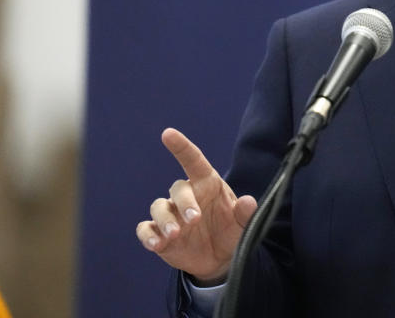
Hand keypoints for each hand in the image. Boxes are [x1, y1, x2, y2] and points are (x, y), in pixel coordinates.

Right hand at [135, 128, 256, 283]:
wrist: (219, 260)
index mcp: (207, 185)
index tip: (168, 133)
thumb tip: (248, 201)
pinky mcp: (159, 234)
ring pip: (159, 207)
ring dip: (165, 220)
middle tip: (195, 220)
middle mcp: (187, 196)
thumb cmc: (231, 232)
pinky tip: (156, 245)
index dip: (181, 147)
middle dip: (184, 203)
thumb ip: (246, 214)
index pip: (193, 161)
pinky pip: (146, 229)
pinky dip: (148, 235)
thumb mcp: (243, 225)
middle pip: (178, 188)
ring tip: (175, 235)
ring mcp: (171, 215)